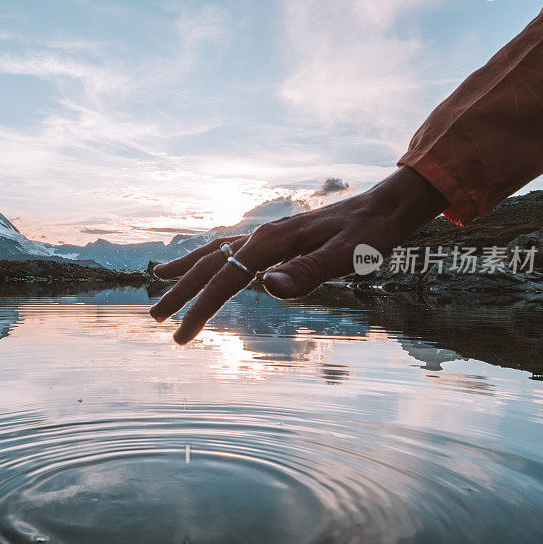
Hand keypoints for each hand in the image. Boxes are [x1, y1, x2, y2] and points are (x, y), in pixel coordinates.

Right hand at [149, 166, 448, 343]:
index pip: (226, 279)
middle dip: (182, 292)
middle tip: (156, 318)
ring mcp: (267, 235)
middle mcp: (262, 235)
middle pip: (210, 264)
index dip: (200, 308)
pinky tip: (205, 263)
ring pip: (215, 251)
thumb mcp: (348, 256)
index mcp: (273, 242)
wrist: (386, 208)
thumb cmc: (370, 235)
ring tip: (159, 279)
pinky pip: (231, 247)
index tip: (181, 335)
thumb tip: (268, 288)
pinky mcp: (276, 239)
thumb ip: (309, 272)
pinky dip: (209, 256)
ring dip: (187, 270)